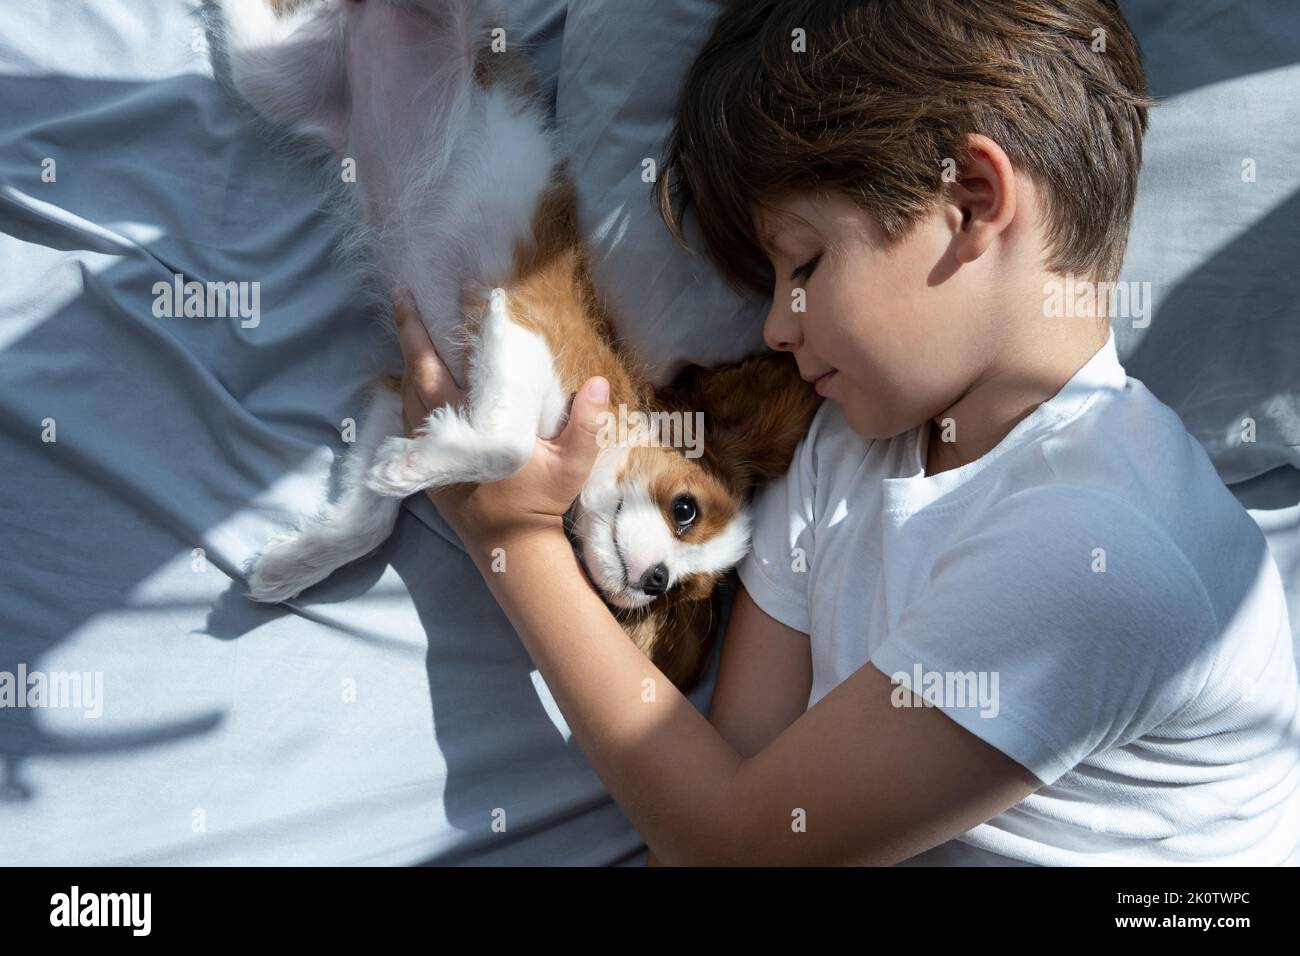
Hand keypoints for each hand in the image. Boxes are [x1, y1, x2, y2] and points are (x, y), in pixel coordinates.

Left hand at [391, 287, 609, 547]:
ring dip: (406, 356)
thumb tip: (598, 382)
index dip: (469, 321)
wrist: (507, 544)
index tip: (471, 288)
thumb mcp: (572, 463)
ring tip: (407, 327)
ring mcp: (429, 446)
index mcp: (479, 423)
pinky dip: (407, 387)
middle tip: (403, 293)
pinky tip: (411, 375)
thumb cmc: (540, 501)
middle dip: (411, 327)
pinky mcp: (424, 460)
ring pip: (407, 389)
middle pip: (419, 367)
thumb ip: (586, 423)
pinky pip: (407, 413)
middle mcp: (445, 430)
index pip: (468, 360)